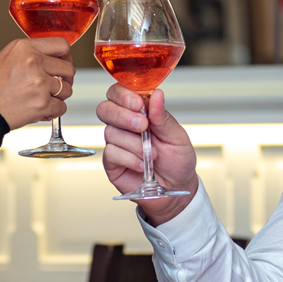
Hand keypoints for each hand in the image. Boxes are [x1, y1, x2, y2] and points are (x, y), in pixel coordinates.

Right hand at [0, 38, 75, 130]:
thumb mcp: (8, 58)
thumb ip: (32, 55)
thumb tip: (56, 60)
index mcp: (24, 47)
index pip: (61, 45)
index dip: (65, 57)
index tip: (62, 64)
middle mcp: (33, 62)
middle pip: (69, 68)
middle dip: (64, 80)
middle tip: (53, 86)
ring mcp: (39, 83)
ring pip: (67, 89)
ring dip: (58, 97)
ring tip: (41, 99)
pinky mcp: (41, 103)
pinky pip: (61, 108)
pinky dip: (53, 112)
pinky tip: (40, 110)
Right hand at [97, 85, 197, 224]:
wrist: (176, 188)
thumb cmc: (177, 161)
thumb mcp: (177, 136)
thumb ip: (163, 116)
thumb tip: (156, 94)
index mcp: (140, 113)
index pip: (119, 93)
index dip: (123, 95)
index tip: (138, 104)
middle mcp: (124, 125)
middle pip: (105, 108)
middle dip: (123, 116)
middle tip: (143, 127)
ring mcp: (116, 143)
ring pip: (110, 132)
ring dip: (134, 143)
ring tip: (152, 154)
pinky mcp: (112, 162)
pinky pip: (111, 153)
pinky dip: (130, 158)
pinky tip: (143, 165)